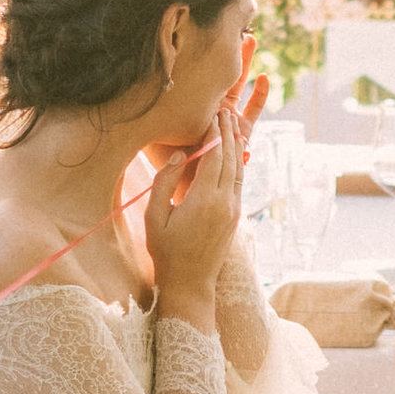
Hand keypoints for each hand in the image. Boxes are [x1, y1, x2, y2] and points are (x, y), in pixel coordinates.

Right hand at [142, 102, 240, 298]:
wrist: (190, 284)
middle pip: (231, 158)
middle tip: (226, 110)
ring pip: (239, 169)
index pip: (214, 156)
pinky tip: (234, 153)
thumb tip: (178, 154)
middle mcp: (225, 202)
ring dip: (236, 145)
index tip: (213, 113)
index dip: (215, 133)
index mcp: (205, 199)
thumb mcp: (155, 217)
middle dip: (228, 132)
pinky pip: (239, 182)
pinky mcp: (236, 216)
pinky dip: (237, 163)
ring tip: (233, 124)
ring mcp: (234, 210)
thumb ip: (164, 182)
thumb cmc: (166, 252)